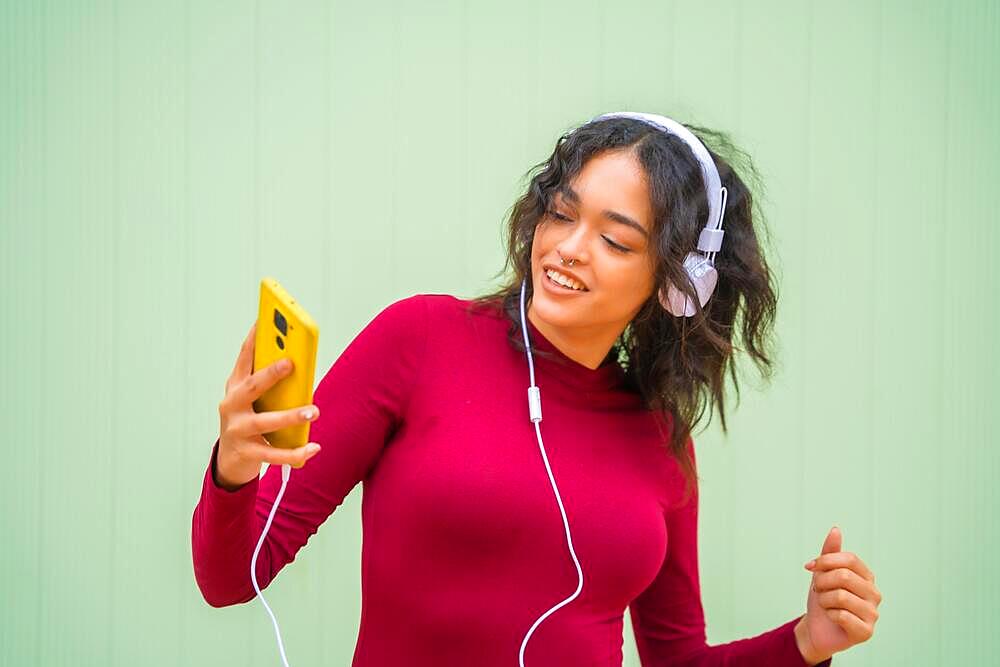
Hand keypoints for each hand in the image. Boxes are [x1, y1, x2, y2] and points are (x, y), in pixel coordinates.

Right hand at [215, 321, 322, 489]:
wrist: (230, 459)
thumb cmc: (247, 420)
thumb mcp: (253, 399)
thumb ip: (269, 382)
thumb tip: (297, 363)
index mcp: (235, 387)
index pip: (244, 358)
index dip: (254, 338)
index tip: (265, 319)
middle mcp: (232, 406)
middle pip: (251, 387)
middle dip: (270, 374)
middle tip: (290, 363)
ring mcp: (237, 430)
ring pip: (264, 423)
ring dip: (290, 416)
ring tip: (313, 411)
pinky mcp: (247, 453)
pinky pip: (274, 454)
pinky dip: (295, 452)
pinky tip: (313, 448)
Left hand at [794, 526, 881, 663]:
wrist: (817, 628)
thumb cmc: (823, 599)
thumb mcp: (823, 572)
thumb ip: (830, 553)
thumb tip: (835, 529)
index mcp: (867, 576)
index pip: (849, 558)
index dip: (825, 560)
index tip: (810, 567)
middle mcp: (874, 594)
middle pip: (843, 575)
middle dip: (822, 582)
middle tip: (819, 590)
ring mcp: (873, 614)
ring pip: (840, 596)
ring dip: (824, 600)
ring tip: (826, 605)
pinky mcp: (866, 631)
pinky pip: (841, 615)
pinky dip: (829, 615)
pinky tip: (833, 618)